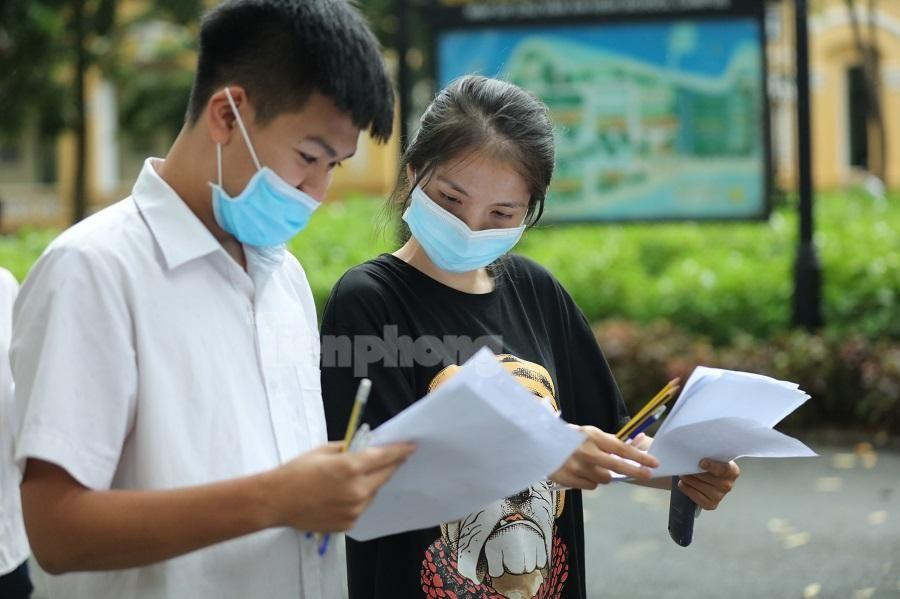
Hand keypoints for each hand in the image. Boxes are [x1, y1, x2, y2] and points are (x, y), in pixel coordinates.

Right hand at [264, 441, 414, 532]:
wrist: (275, 501)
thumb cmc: (296, 471)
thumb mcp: (323, 451)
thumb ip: (347, 449)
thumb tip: (363, 447)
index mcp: (350, 467)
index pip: (384, 457)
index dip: (400, 450)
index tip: (412, 446)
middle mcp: (357, 490)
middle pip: (384, 475)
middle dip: (390, 465)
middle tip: (393, 458)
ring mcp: (354, 509)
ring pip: (372, 492)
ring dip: (371, 483)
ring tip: (355, 478)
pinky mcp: (348, 524)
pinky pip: (361, 507)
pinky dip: (358, 499)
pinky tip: (342, 494)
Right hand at [550, 426, 658, 489]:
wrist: (539, 443)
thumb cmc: (568, 437)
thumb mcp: (588, 433)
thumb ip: (608, 441)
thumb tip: (635, 445)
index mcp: (592, 437)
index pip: (621, 449)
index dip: (640, 457)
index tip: (654, 462)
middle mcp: (586, 452)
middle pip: (617, 466)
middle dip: (635, 471)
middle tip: (648, 474)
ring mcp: (576, 467)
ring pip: (604, 479)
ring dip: (604, 476)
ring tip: (594, 467)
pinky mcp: (568, 479)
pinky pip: (591, 486)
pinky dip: (590, 481)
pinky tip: (582, 473)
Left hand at [678, 458, 739, 509]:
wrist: (697, 475)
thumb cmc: (703, 463)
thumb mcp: (708, 456)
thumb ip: (706, 455)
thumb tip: (696, 455)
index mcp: (732, 470)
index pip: (724, 469)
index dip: (713, 466)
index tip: (702, 462)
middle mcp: (728, 484)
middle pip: (713, 480)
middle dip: (697, 473)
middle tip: (686, 466)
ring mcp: (720, 496)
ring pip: (705, 489)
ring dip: (692, 481)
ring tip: (683, 475)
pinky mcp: (711, 504)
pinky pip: (700, 499)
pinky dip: (689, 491)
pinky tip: (683, 484)